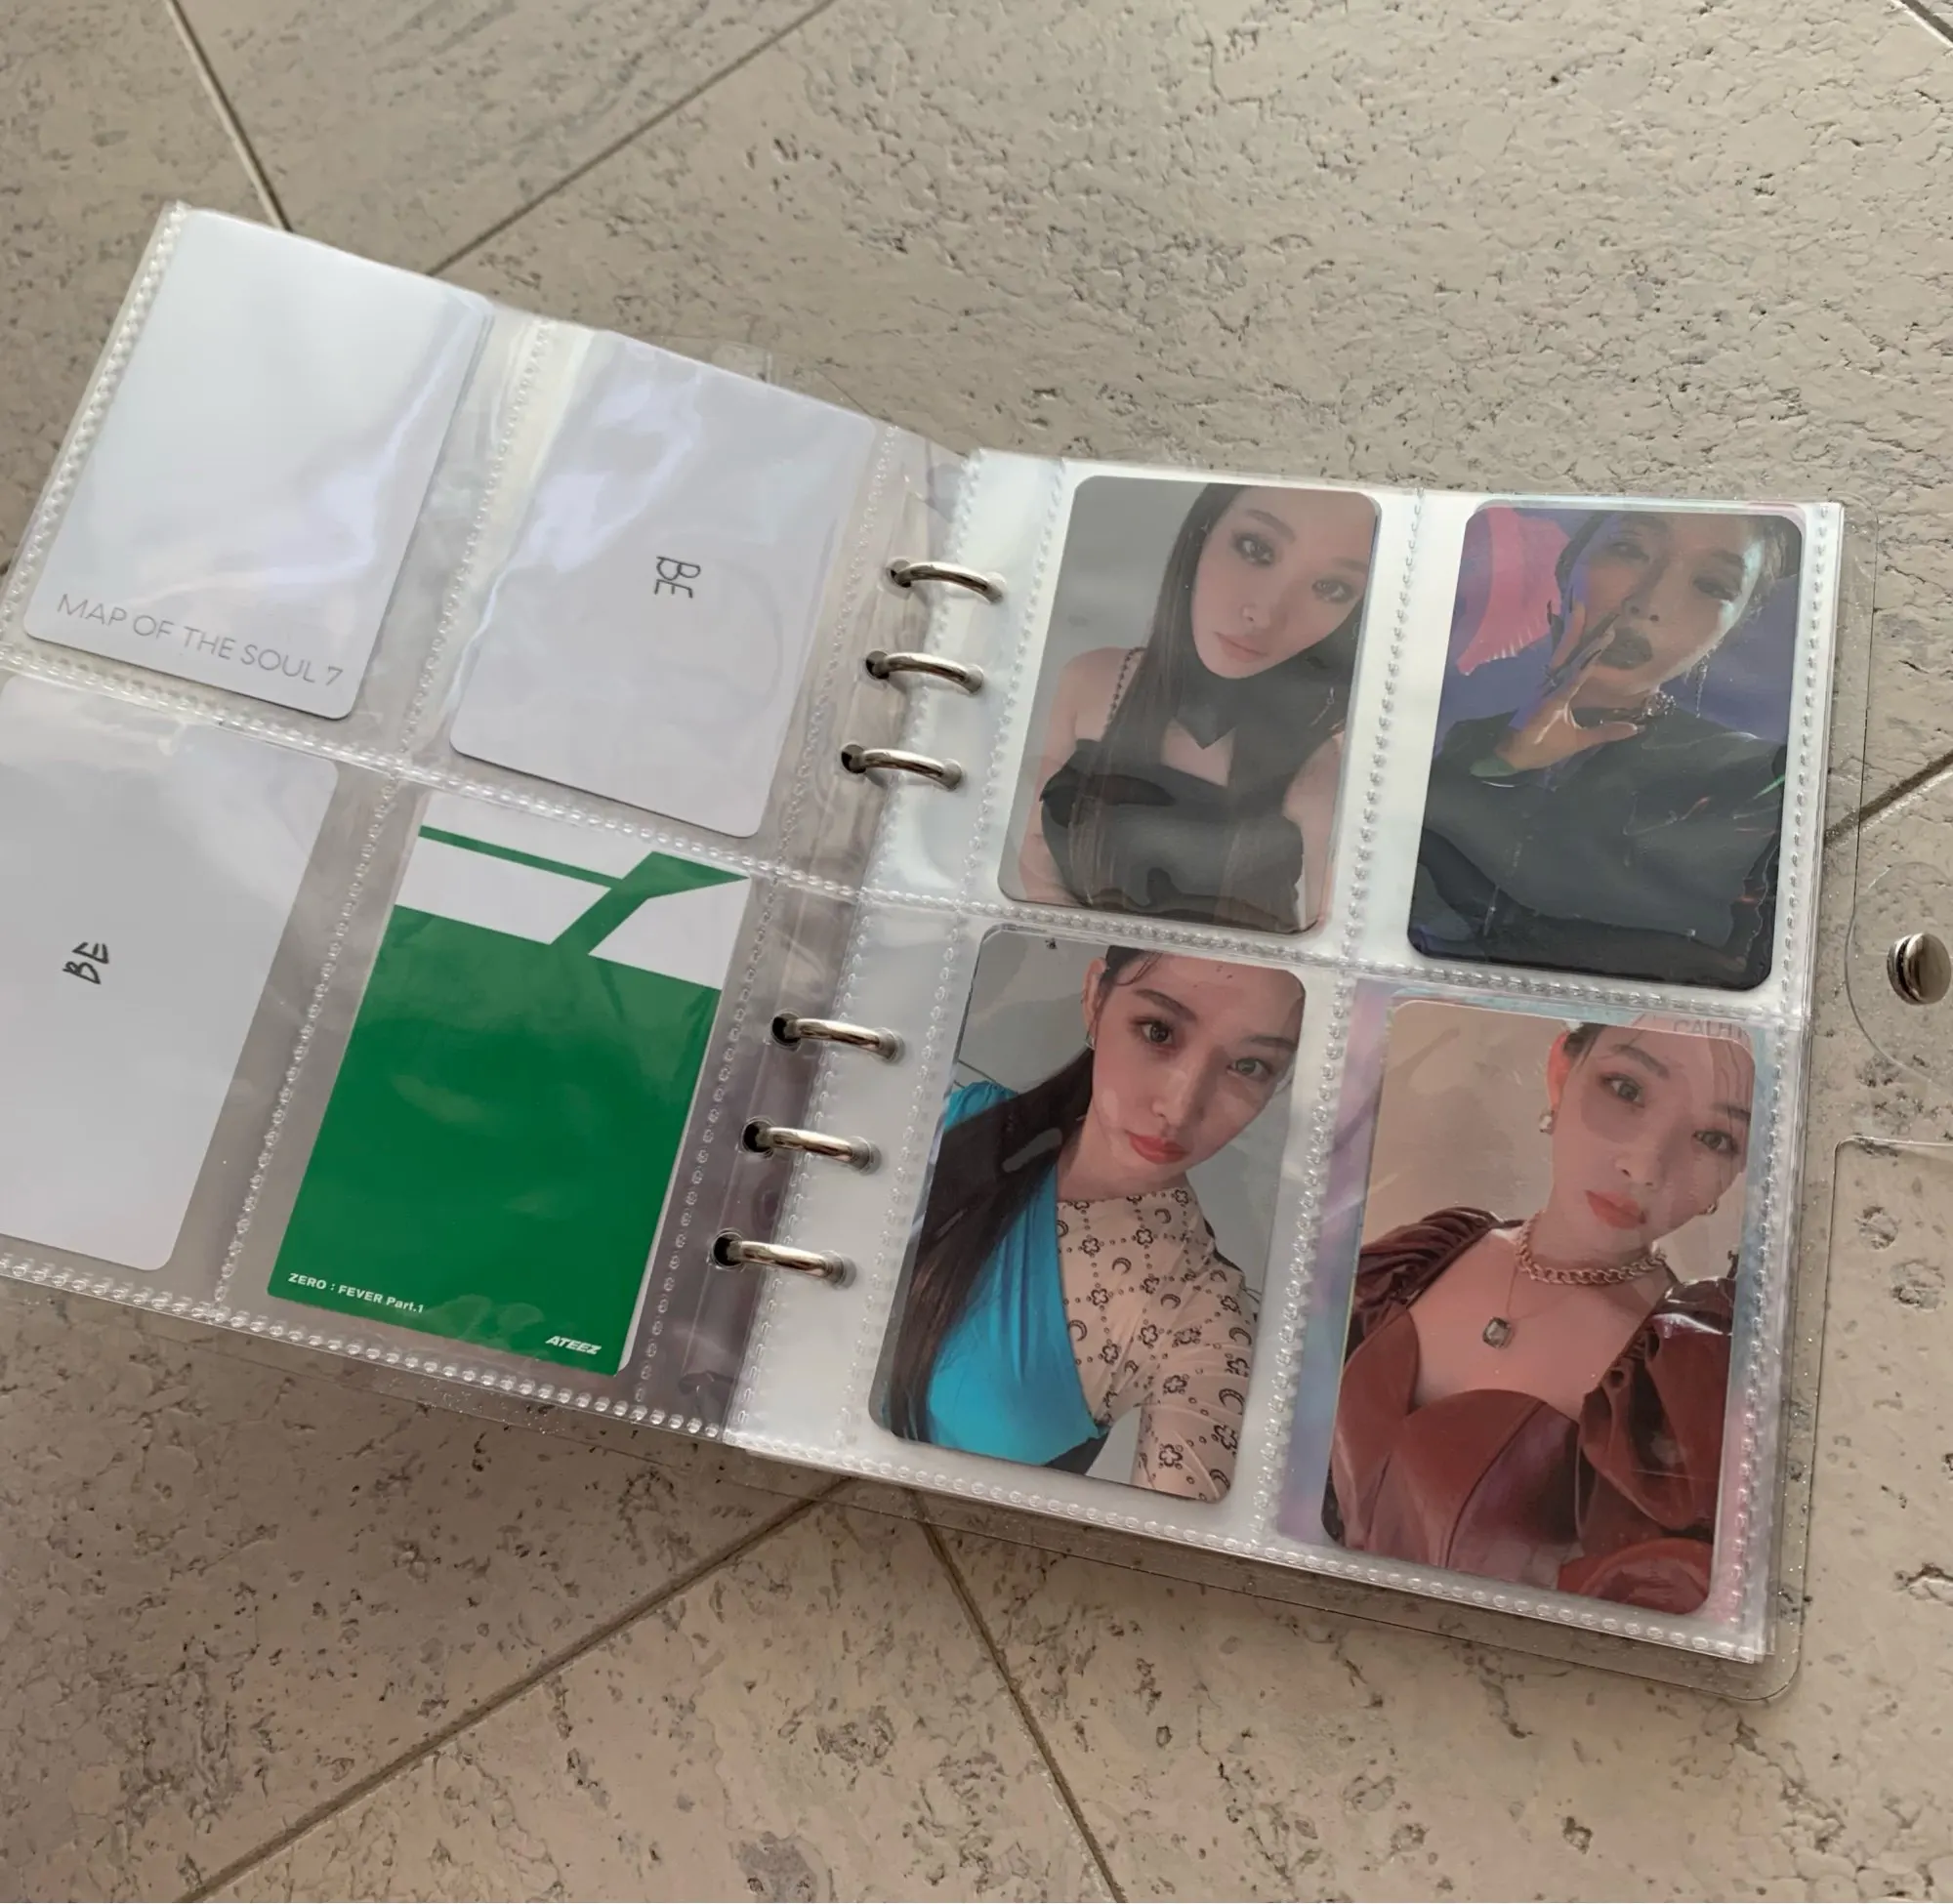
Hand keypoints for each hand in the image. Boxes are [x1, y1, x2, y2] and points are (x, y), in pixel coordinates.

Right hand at [1491, 609, 1643, 772]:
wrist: (1514, 760)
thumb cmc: (1543, 747)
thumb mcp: (1580, 740)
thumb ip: (1606, 732)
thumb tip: (1635, 727)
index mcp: (1559, 688)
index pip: (1576, 659)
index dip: (1587, 640)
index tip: (1600, 621)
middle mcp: (1552, 684)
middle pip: (1567, 650)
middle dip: (1576, 626)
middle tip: (1584, 599)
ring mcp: (1548, 692)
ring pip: (1565, 659)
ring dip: (1575, 638)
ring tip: (1582, 612)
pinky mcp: (1546, 704)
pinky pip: (1566, 685)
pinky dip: (1577, 671)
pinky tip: (1588, 657)